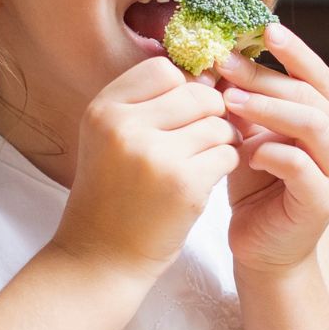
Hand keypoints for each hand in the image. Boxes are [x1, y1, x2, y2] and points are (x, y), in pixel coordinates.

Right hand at [51, 57, 240, 280]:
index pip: (163, 70)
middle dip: (208, 114)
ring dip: (220, 141)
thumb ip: (149, 104)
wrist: (100, 258)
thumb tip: (210, 75)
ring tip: (201, 161)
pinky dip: (224, 165)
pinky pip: (228, 153)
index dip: (182, 89)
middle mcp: (124, 126)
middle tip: (199, 140)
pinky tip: (204, 181)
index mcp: (103, 110)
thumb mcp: (111, 138)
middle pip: (196, 94)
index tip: (181, 114)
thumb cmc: (113, 195)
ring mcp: (154, 155)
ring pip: (217, 124)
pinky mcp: (183, 183)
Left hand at [216, 23, 328, 275]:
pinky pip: (300, 166)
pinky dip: (270, 153)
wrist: (262, 249)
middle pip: (309, 95)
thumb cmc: (257, 186)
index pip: (318, 75)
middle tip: (224, 64)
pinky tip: (245, 153)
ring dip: (268, 108)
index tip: (264, 29)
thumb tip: (219, 56)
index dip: (294, 51)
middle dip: (265, 77)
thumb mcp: (251, 133)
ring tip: (230, 101)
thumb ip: (248, 101)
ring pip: (311, 124)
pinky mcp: (323, 200)